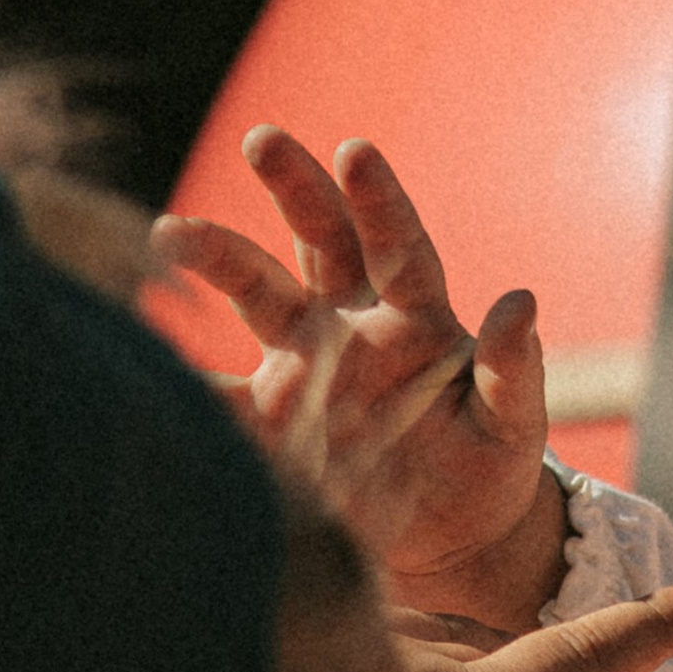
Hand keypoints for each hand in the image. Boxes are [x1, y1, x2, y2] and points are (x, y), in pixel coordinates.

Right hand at [152, 127, 560, 623]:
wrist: (453, 533)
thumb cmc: (491, 465)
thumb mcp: (514, 423)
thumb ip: (512, 370)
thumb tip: (521, 303)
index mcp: (418, 315)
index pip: (398, 243)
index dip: (378, 200)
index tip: (354, 151)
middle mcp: (355, 321)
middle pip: (319, 238)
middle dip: (293, 187)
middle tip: (263, 139)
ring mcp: (307, 363)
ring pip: (258, 291)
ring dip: (218, 257)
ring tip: (168, 236)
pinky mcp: (275, 416)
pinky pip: (225, 390)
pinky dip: (190, 377)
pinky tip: (151, 356)